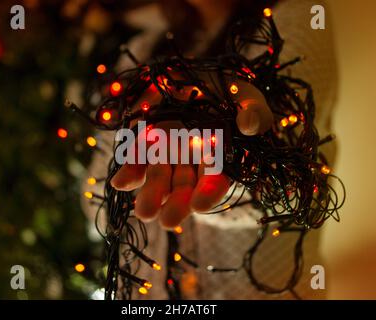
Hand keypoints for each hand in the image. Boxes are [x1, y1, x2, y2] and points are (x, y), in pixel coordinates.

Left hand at [111, 80, 272, 228]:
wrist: (197, 75)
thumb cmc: (228, 92)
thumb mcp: (247, 98)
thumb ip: (255, 113)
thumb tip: (249, 127)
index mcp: (219, 157)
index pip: (215, 181)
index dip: (209, 192)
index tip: (200, 204)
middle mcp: (191, 160)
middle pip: (184, 186)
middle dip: (176, 204)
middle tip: (167, 221)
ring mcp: (167, 152)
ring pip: (158, 177)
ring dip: (150, 194)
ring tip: (145, 212)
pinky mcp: (146, 141)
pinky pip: (136, 159)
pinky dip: (128, 171)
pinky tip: (120, 183)